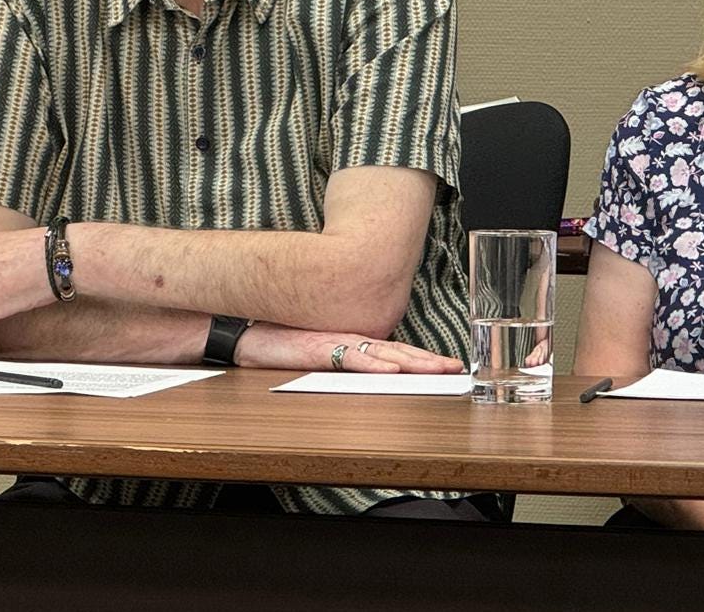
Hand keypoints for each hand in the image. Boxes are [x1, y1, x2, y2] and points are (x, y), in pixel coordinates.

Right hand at [235, 324, 464, 373]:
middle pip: (398, 352)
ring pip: (383, 354)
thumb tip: (365, 371)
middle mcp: (351, 340)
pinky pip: (352, 357)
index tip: (448, 366)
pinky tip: (392, 370)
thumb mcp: (316, 355)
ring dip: (412, 363)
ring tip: (437, 370)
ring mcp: (337, 343)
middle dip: (429, 362)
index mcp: (352, 343)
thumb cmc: (279, 341)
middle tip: (455, 368)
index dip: (423, 359)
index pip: (395, 353)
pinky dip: (374, 363)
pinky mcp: (321, 349)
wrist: (247, 332)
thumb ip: (340, 359)